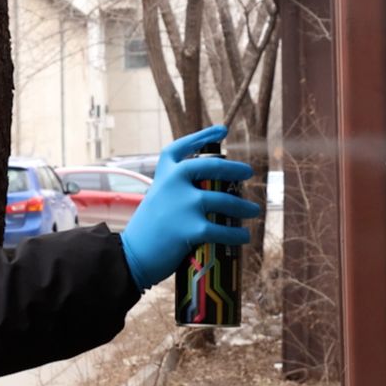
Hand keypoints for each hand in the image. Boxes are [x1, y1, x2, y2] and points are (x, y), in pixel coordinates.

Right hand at [119, 125, 261, 288]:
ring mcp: (183, 205)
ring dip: (243, 207)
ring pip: (224, 201)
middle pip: (213, 167)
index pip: (182, 147)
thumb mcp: (157, 199)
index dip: (204, 136)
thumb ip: (176, 191)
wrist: (131, 256)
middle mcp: (174, 183)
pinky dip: (236, 234)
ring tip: (253, 210)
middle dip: (235, 169)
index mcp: (163, 175)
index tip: (222, 130)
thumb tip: (210, 191)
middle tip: (248, 172)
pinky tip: (244, 236)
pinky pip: (222, 230)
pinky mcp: (191, 229)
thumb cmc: (147, 230)